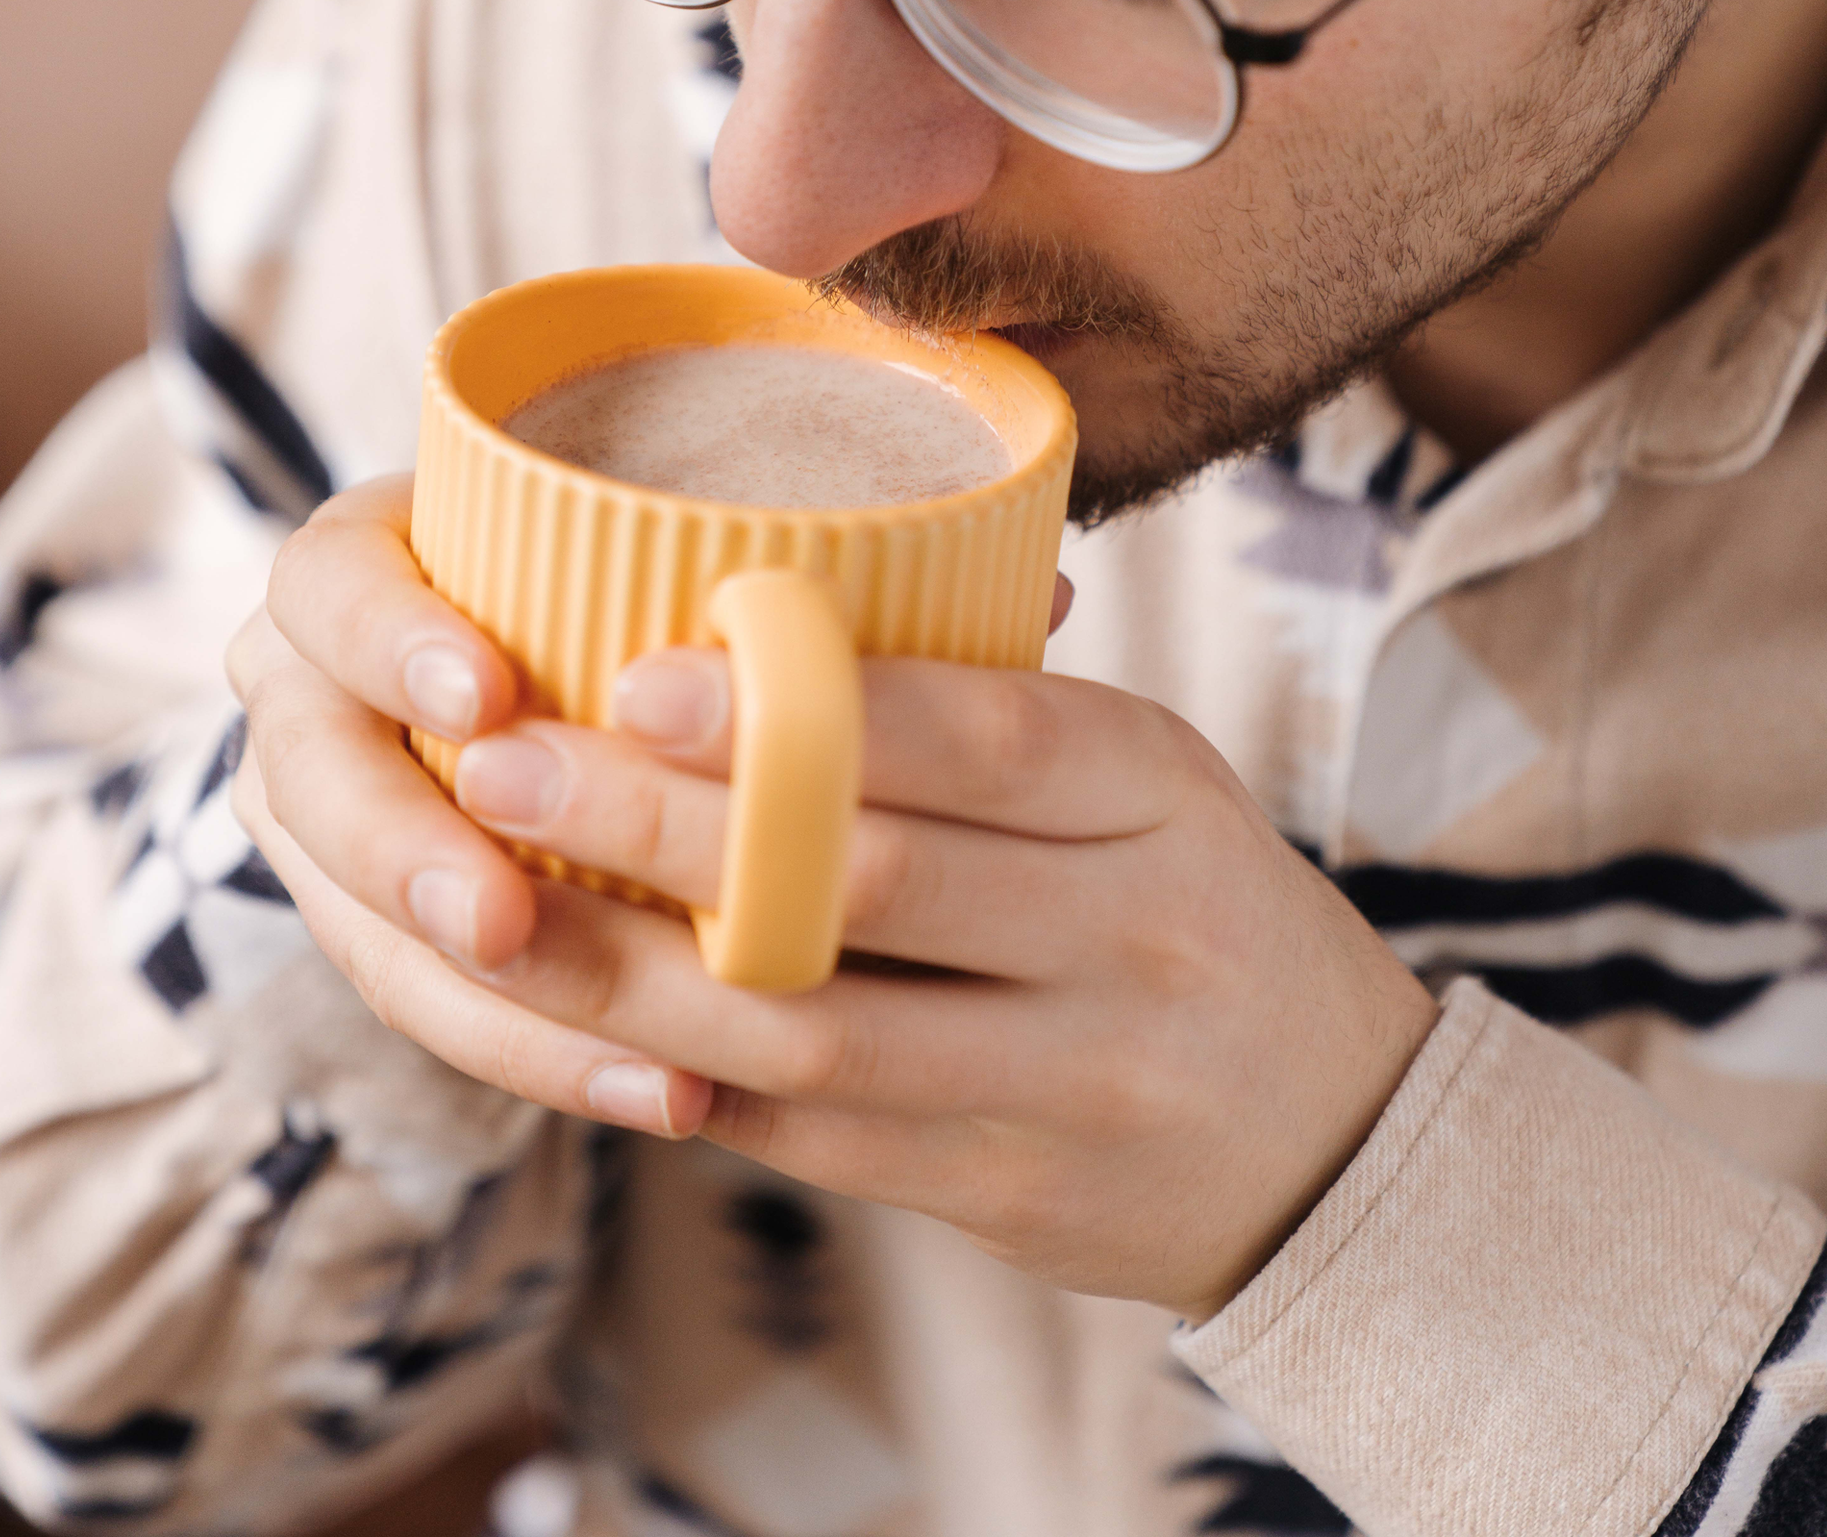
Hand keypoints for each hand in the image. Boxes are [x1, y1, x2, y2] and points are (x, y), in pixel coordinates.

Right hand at [227, 475, 714, 1138]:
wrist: (513, 660)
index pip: (327, 590)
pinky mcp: (382, 930)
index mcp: (348, 579)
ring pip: (369, 929)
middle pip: (315, 780)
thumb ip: (659, 556)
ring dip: (496, 1001)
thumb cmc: (593, 570)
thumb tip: (804, 612)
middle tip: (498, 918)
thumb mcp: (603, 538)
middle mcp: (312, 700)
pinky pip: (444, 1010)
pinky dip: (554, 1055)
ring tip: (639, 1057)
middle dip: (405, 856)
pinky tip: (672, 1090)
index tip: (485, 695)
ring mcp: (331, 825)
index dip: (390, 641)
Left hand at [231, 475, 1436, 1318]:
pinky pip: (819, 1143)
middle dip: (660, 826)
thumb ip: (984, 724)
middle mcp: (1134, 938)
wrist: (1335, 1134)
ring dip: (631, 978)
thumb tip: (753, 625)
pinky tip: (587, 1030)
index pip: (979, 735)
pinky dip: (692, 1082)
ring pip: (813, 1035)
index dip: (797, 709)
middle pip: (867, 881)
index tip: (634, 672)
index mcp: (1159, 793)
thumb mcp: (1140, 786)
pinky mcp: (1015, 1200)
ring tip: (491, 913)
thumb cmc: (1191, 906)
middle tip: (502, 768)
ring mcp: (1079, 1086)